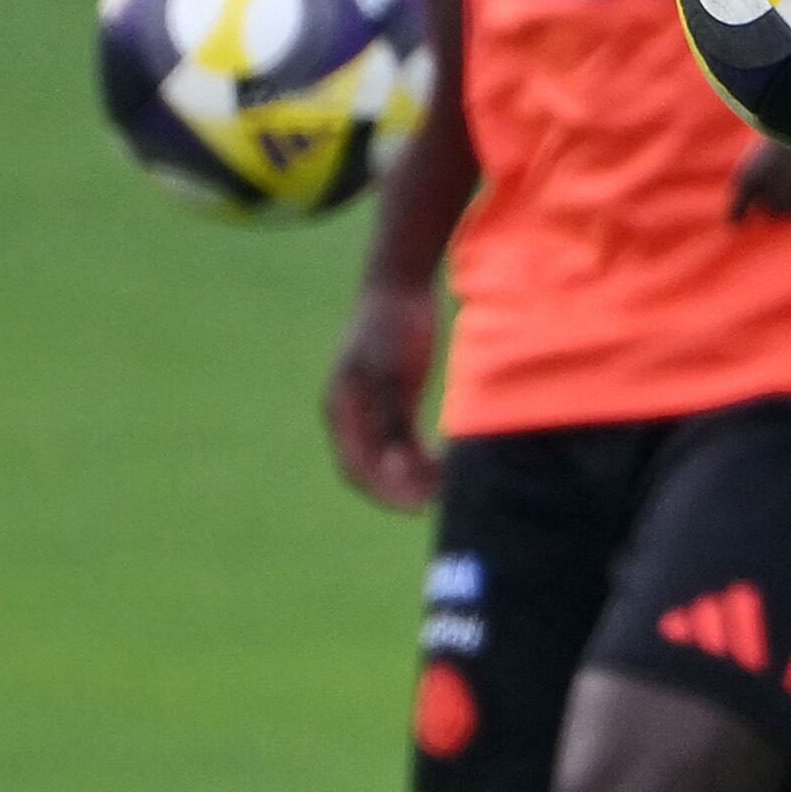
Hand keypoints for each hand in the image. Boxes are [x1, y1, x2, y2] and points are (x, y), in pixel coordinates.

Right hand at [323, 282, 442, 511]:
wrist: (401, 284)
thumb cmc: (395, 325)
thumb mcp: (393, 374)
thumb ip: (391, 422)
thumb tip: (393, 468)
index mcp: (341, 410)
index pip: (356, 469)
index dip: (386, 494)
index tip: (420, 507)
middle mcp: (349, 415)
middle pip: (370, 470)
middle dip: (402, 490)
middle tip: (440, 500)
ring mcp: (367, 408)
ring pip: (388, 459)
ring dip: (414, 477)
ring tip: (449, 484)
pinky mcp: (390, 400)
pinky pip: (401, 442)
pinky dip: (420, 457)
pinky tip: (447, 462)